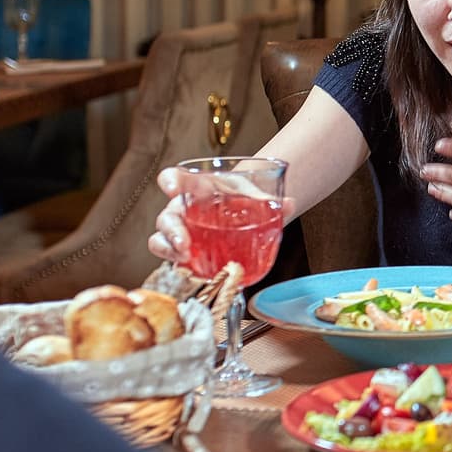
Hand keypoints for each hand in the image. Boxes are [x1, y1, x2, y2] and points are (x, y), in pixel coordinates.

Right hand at [147, 167, 295, 262]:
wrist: (244, 214)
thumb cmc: (243, 200)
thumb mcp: (255, 195)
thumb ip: (271, 199)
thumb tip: (290, 203)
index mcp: (198, 188)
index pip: (176, 178)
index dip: (171, 181)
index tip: (172, 187)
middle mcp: (184, 210)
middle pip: (167, 216)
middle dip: (171, 229)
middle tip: (184, 243)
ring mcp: (182, 233)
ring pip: (161, 240)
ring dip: (169, 250)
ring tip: (184, 260)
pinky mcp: (186, 254)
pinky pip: (174, 261)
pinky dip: (180, 268)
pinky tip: (193, 273)